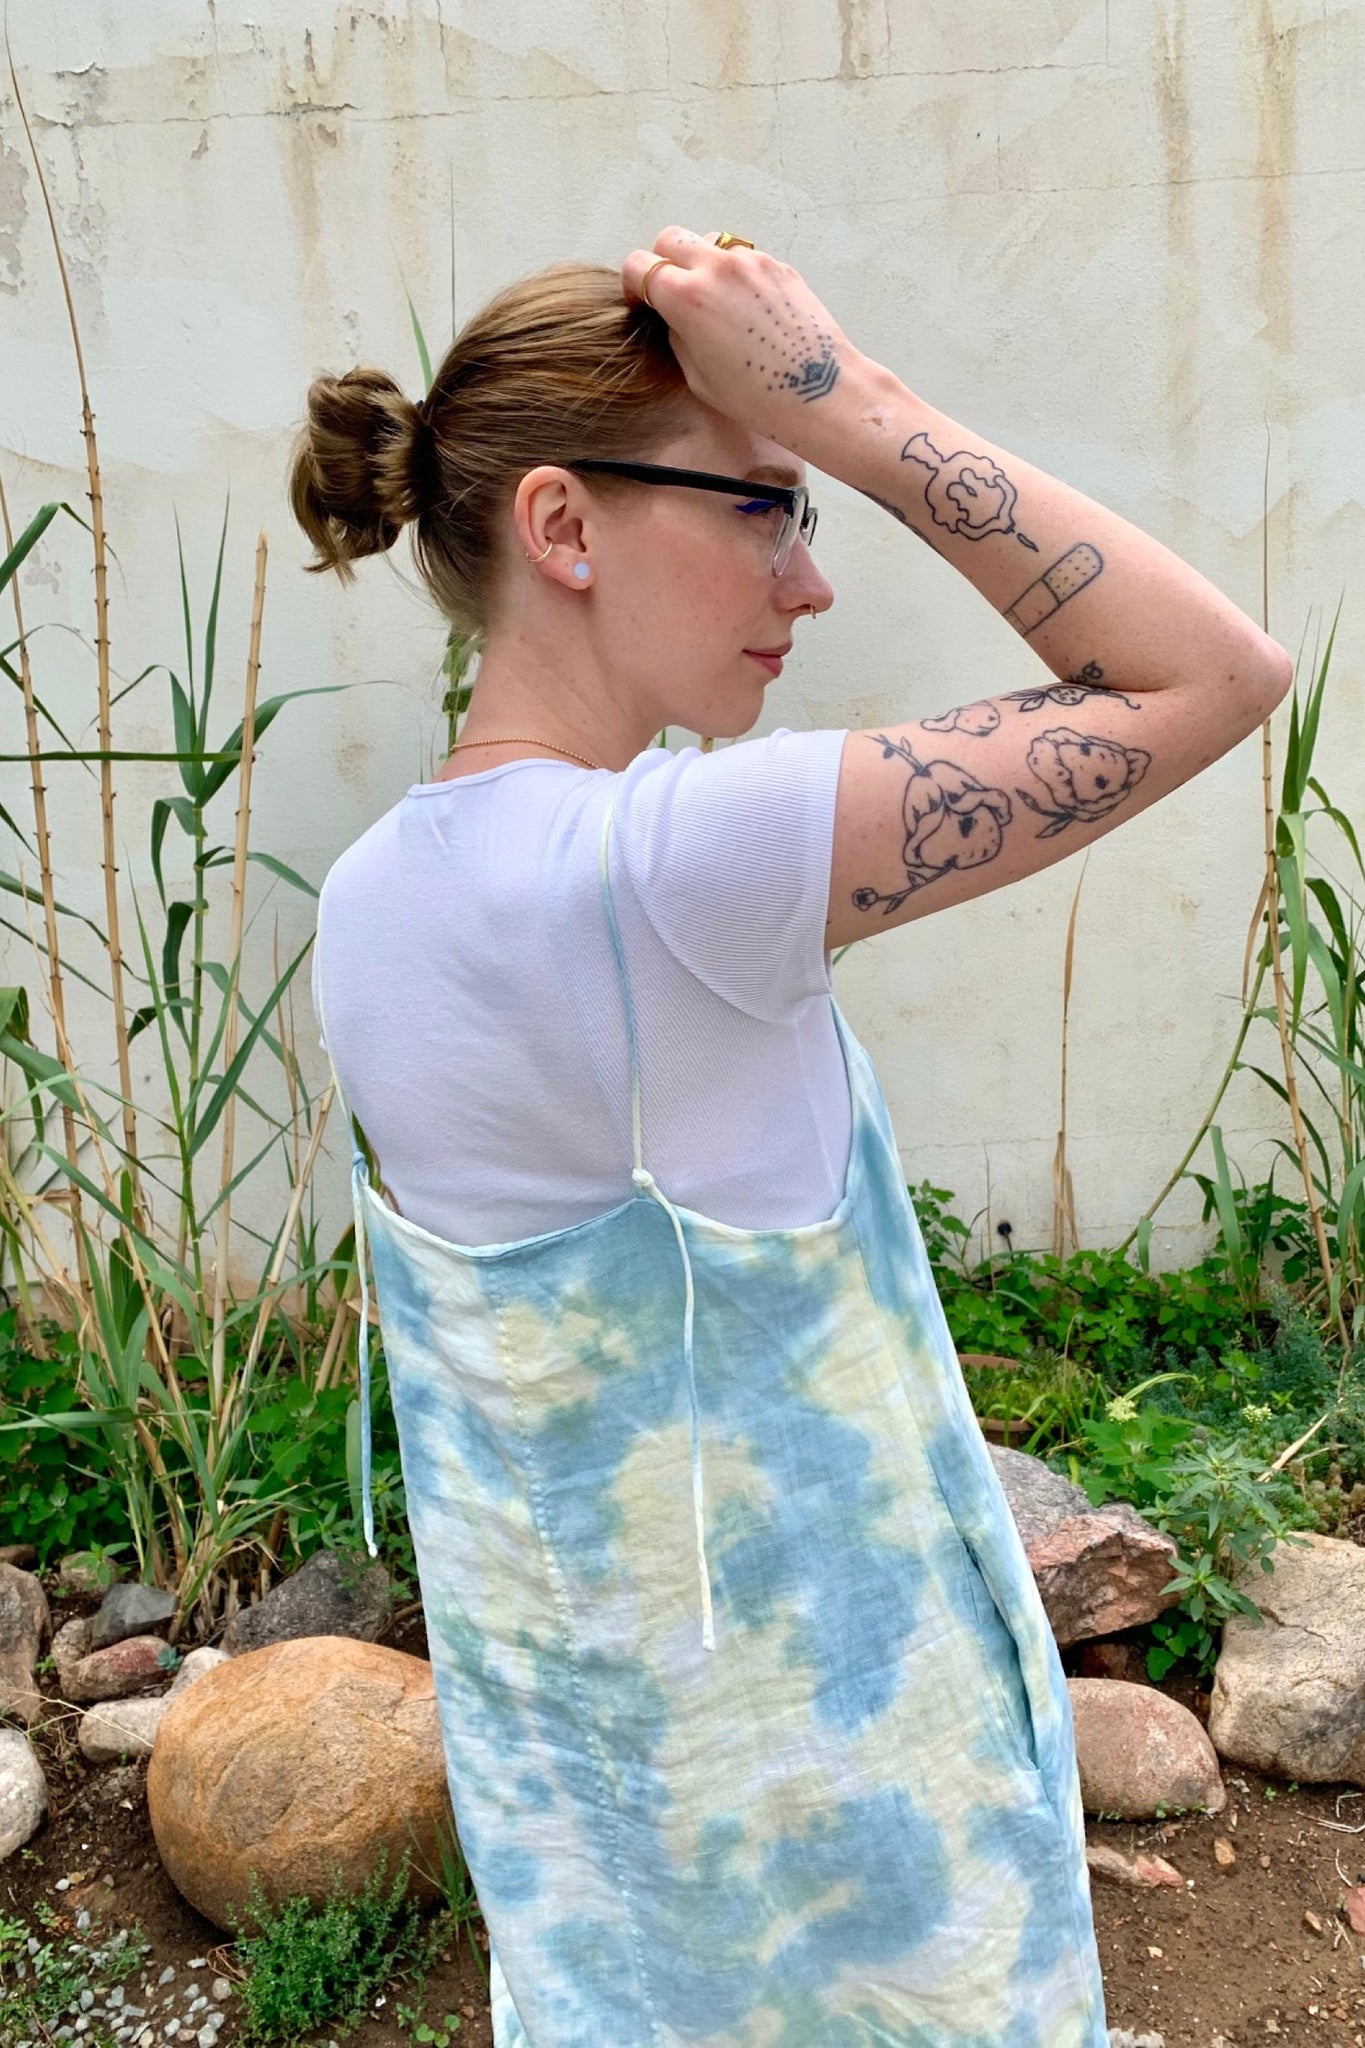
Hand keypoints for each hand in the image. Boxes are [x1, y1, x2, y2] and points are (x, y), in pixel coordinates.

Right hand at [621, 226, 876, 457]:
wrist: (822, 393)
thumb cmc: (758, 399)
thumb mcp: (698, 376)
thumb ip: (678, 334)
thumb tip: (674, 316)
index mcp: (686, 297)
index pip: (639, 264)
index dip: (634, 284)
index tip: (642, 302)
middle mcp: (716, 267)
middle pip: (671, 238)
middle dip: (663, 261)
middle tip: (672, 293)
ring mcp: (751, 261)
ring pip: (710, 243)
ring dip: (703, 264)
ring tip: (715, 300)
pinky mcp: (779, 265)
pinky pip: (744, 258)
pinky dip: (736, 275)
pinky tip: (749, 309)